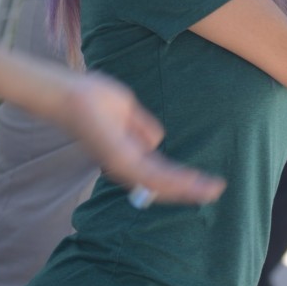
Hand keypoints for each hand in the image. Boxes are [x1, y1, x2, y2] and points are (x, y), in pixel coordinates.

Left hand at [60, 72, 225, 203]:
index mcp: (127, 155)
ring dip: (188, 187)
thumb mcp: (128, 112)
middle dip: (190, 189)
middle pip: (162, 184)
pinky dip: (173, 178)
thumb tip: (156, 142)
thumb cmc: (95, 99)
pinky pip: (151, 173)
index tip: (205, 183)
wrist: (70, 94)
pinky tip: (190, 181)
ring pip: (160, 182)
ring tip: (211, 190)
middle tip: (216, 191)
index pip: (158, 174)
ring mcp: (121, 164)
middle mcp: (124, 165)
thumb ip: (142, 128)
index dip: (182, 181)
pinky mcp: (119, 159)